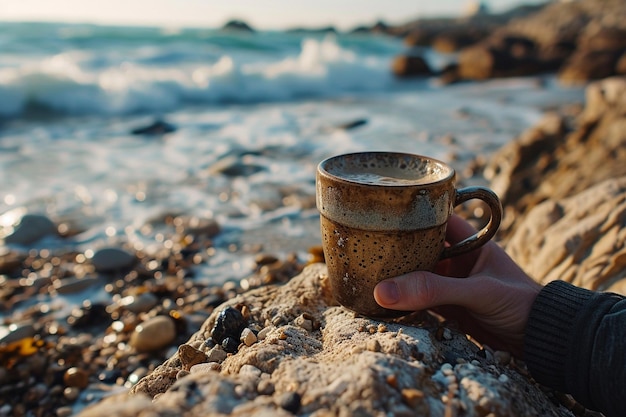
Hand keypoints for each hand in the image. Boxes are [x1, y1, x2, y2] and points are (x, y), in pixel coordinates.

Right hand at [373, 215, 541, 356]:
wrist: (542, 341)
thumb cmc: (520, 304)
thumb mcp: (477, 292)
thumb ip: (434, 290)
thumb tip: (383, 291)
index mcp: (469, 241)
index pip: (434, 217)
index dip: (410, 213)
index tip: (380, 210)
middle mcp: (457, 259)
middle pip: (418, 246)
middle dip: (395, 246)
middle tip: (363, 243)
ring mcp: (450, 284)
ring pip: (415, 274)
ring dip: (395, 275)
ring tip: (364, 270)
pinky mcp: (447, 308)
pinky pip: (418, 300)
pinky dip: (401, 300)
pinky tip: (380, 299)